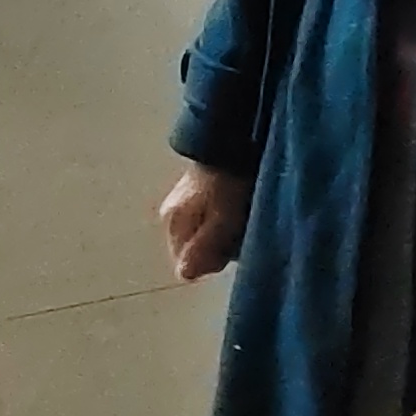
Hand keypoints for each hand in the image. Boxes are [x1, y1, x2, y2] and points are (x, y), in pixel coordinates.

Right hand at [160, 163, 250, 282]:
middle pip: (196, 248)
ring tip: (245, 218)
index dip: (211, 263)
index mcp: (172, 223)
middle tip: (241, 234)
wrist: (233, 139)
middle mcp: (171, 213)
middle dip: (219, 249)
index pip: (185, 264)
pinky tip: (241, 205)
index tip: (231, 252)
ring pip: (205, 233)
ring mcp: (183, 199)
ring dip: (225, 233)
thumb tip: (184, 276)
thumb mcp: (221, 221)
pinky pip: (211, 217)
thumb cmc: (228, 184)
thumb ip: (204, 249)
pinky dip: (226, 217)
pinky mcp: (199, 189)